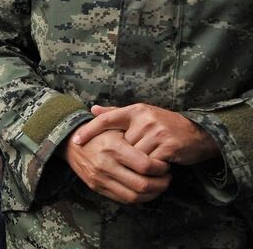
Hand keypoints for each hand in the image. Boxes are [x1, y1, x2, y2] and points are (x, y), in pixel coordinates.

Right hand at [62, 127, 171, 203]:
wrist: (68, 142)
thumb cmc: (97, 132)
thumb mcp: (114, 126)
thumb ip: (136, 134)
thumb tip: (161, 146)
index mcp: (113, 147)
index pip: (145, 165)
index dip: (160, 168)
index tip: (165, 164)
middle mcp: (105, 164)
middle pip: (142, 184)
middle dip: (160, 184)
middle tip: (167, 177)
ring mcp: (100, 178)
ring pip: (134, 196)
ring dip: (152, 194)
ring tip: (158, 185)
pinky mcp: (97, 187)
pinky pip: (122, 199)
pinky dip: (138, 198)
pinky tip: (145, 190)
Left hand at [72, 104, 219, 165]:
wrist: (199, 134)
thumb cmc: (166, 125)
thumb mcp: (141, 115)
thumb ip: (117, 113)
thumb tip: (93, 108)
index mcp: (136, 110)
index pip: (107, 119)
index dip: (90, 130)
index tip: (76, 141)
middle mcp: (145, 118)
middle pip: (122, 144)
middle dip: (127, 153)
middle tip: (137, 155)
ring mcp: (157, 132)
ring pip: (135, 155)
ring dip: (141, 161)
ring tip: (152, 158)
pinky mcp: (169, 146)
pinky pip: (151, 163)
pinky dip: (153, 167)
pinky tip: (161, 164)